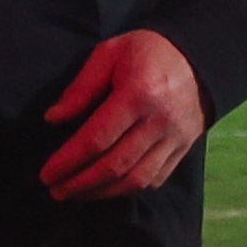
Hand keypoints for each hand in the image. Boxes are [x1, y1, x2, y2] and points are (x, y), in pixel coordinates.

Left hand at [41, 30, 207, 200]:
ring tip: (77, 194)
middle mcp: (159, 121)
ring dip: (102, 193)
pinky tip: (108, 188)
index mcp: (138, 93)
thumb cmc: (148, 51)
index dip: (68, 161)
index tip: (47, 174)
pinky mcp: (184, 148)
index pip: (96, 139)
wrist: (199, 56)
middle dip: (80, 183)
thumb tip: (53, 118)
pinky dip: (128, 189)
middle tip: (56, 190)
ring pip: (135, 179)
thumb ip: (82, 87)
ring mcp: (175, 138)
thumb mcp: (110, 53)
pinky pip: (155, 179)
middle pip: (114, 165)